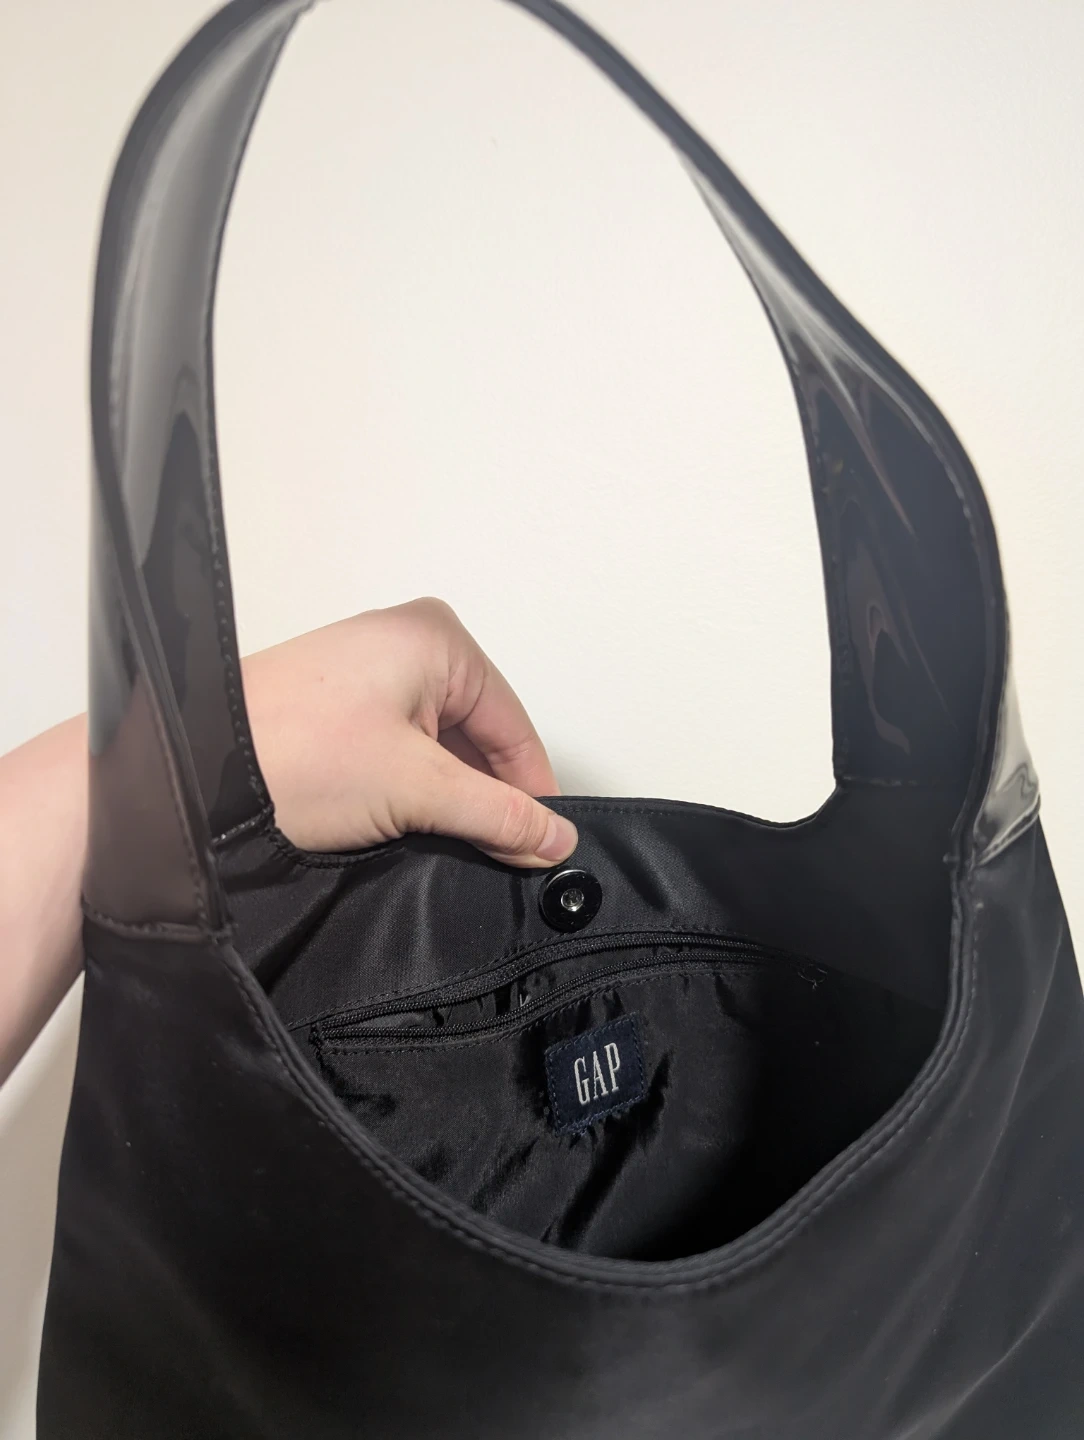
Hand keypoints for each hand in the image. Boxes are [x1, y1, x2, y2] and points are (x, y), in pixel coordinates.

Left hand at [242, 598, 578, 866]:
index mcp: (436, 639)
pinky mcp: (335, 705)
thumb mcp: (418, 790)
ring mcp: (366, 671)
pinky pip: (399, 747)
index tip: (543, 848)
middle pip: (477, 735)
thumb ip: (499, 815)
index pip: (513, 725)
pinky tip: (407, 827)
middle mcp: (405, 642)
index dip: (531, 793)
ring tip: (447, 845)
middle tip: (499, 857)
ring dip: (446, 797)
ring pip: (438, 746)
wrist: (193, 772)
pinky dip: (411, 789)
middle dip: (486, 796)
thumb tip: (554, 837)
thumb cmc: (293, 756)